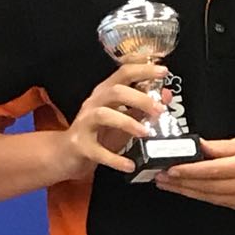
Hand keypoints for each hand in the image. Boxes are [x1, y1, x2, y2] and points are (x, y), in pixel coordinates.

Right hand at [59, 63, 171, 177]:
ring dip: (127, 122)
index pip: (124, 72)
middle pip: (116, 91)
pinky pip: (98, 151)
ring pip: (104, 114)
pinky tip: (129, 165)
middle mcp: (95, 103)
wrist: (67, 154)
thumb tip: (166, 94)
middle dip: (140, 98)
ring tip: (146, 133)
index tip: (163, 70)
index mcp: (106, 92)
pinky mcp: (81, 145)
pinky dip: (114, 159)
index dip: (143, 68)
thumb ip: (144, 106)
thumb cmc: (100, 133)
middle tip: (160, 109)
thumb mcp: (125, 117)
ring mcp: (85, 123)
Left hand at [155, 136, 234, 209]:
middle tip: (159, 176)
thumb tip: (199, 147)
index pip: (210, 170)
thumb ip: (223, 147)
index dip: (187, 170)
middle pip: (204, 186)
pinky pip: (216, 202)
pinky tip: (188, 190)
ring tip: (167, 184)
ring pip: (207, 197)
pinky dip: (200, 196)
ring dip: (185, 191)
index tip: (169, 168)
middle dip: (179, 182)